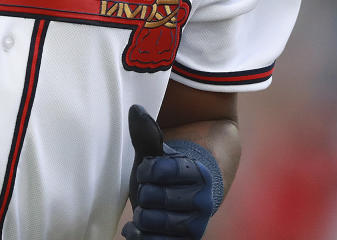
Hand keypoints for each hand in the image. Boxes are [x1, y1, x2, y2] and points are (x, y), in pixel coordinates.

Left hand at [122, 104, 216, 238]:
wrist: (186, 198)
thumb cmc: (169, 172)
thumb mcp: (159, 153)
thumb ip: (147, 134)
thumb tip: (135, 109)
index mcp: (198, 173)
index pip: (163, 170)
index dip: (148, 169)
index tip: (146, 167)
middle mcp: (202, 201)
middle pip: (158, 198)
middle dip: (145, 193)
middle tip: (146, 190)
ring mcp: (195, 224)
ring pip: (160, 224)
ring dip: (143, 216)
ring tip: (141, 209)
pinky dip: (143, 237)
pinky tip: (133, 229)